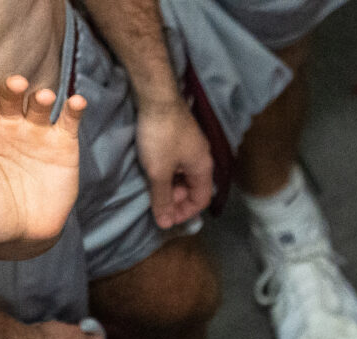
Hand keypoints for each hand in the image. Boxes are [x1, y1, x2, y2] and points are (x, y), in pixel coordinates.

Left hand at [0, 76, 85, 249]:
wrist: (21, 237)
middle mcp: (9, 128)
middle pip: (9, 98)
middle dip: (11, 88)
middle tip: (16, 84)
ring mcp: (37, 135)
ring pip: (38, 105)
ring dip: (41, 97)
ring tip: (43, 98)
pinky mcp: (63, 146)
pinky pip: (69, 122)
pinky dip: (74, 109)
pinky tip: (78, 101)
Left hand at [133, 99, 213, 229]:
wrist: (156, 95)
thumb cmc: (161, 135)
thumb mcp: (159, 172)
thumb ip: (163, 199)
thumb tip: (165, 224)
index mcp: (203, 168)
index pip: (202, 200)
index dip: (185, 212)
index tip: (166, 215)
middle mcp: (202, 157)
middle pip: (193, 187)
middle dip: (176, 198)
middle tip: (156, 200)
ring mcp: (193, 144)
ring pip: (184, 174)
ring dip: (171, 184)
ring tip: (152, 184)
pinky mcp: (181, 134)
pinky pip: (178, 161)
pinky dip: (168, 170)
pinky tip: (154, 166)